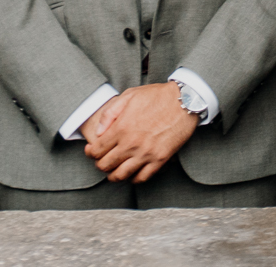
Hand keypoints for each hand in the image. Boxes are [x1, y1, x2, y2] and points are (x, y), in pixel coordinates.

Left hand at [81, 83, 197, 182]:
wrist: (185, 100)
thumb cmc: (157, 96)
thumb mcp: (129, 95)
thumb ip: (110, 114)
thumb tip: (98, 132)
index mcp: (121, 128)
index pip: (97, 150)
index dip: (90, 153)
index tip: (91, 151)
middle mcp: (131, 144)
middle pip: (106, 165)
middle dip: (100, 165)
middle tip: (102, 161)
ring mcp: (146, 153)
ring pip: (121, 175)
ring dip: (114, 175)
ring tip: (114, 171)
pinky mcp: (160, 159)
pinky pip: (142, 177)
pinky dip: (133, 179)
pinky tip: (132, 173)